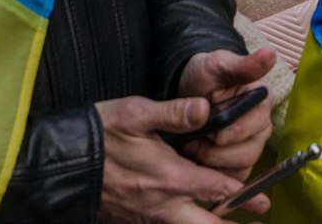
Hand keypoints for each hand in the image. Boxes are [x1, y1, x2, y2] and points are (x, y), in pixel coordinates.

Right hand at [95, 95, 250, 221]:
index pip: (216, 189)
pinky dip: (184, 222)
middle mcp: (162, 204)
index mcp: (170, 178)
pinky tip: (190, 216)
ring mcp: (146, 214)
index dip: (242, 195)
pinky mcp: (131, 217)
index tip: (262, 202)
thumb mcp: (137, 113)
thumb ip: (175, 113)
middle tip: (255, 220)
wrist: (59, 164)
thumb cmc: (99, 134)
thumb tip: (206, 109)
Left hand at [176, 49, 275, 174]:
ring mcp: (250, 147)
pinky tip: (196, 162)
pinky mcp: (236, 165)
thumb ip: (242, 64)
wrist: (184, 93)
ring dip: (213, 164)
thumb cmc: (204, 77)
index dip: (235, 132)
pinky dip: (212, 175)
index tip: (212, 132)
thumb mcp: (217, 65)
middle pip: (249, 152)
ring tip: (192, 150)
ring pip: (240, 169)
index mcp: (261, 102)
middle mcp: (261, 127)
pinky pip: (231, 180)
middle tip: (194, 144)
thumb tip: (270, 53)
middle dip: (218, 152)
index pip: (258, 125)